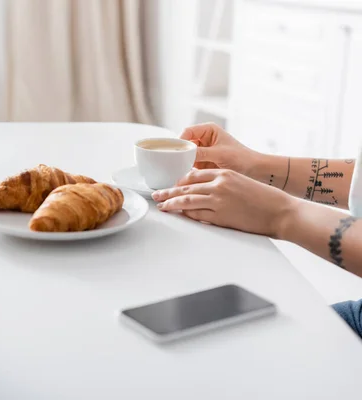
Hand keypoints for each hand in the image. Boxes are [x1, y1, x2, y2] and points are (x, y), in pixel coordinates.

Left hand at [152, 169, 295, 237]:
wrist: (282, 211)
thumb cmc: (265, 199)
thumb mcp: (241, 183)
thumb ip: (222, 185)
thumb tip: (204, 193)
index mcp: (225, 173)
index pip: (194, 175)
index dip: (180, 181)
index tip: (172, 185)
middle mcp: (219, 183)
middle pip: (186, 186)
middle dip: (169, 191)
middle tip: (157, 195)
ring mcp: (219, 199)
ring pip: (187, 199)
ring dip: (171, 203)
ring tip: (161, 206)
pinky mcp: (221, 214)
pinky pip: (197, 214)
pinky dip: (185, 214)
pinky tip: (178, 215)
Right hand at [181, 123, 257, 174]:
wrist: (254, 171)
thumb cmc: (242, 157)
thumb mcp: (219, 154)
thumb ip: (200, 153)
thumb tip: (183, 155)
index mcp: (208, 130)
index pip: (187, 131)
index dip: (180, 140)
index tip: (175, 151)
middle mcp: (203, 139)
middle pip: (184, 143)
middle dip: (180, 152)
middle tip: (176, 161)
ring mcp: (202, 152)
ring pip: (185, 155)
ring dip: (183, 162)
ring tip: (180, 169)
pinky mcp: (202, 164)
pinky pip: (189, 165)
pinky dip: (187, 169)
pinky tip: (185, 174)